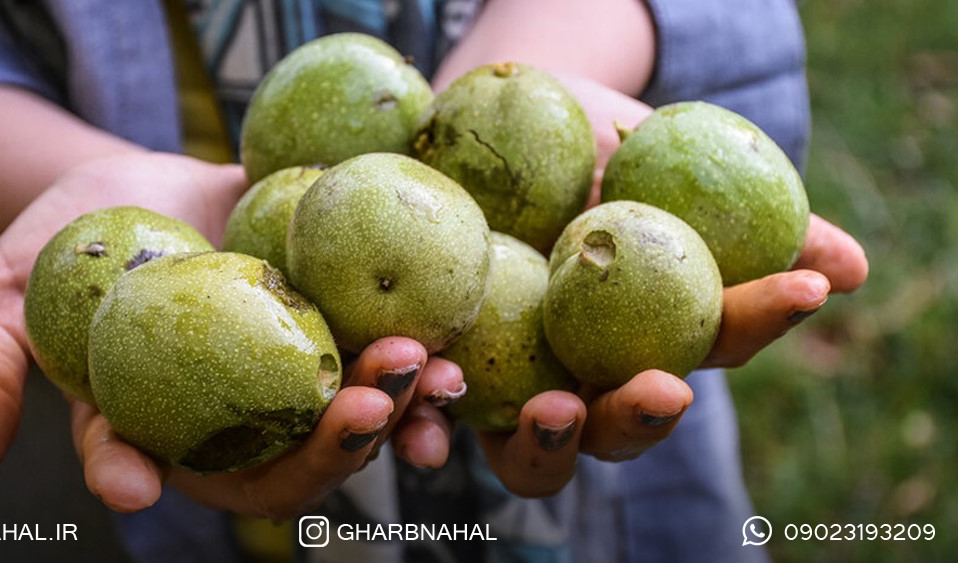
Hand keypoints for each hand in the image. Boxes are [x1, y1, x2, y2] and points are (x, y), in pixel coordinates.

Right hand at [0, 152, 462, 516]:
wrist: (140, 180)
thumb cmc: (62, 242)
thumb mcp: (2, 299)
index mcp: (147, 426)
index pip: (137, 464)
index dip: (132, 475)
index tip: (132, 482)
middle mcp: (227, 420)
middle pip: (273, 465)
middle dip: (322, 451)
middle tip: (360, 415)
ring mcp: (286, 379)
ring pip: (342, 422)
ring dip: (392, 413)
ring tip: (426, 378)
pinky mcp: (333, 330)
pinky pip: (380, 359)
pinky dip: (417, 366)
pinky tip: (448, 351)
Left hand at [470, 77, 869, 495]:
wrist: (494, 126)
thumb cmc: (601, 147)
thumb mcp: (672, 162)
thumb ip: (751, 218)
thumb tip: (849, 267)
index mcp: (651, 338)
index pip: (714, 343)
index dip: (759, 320)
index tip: (795, 290)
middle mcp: (583, 381)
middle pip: (619, 431)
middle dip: (640, 420)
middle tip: (662, 388)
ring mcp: (507, 386)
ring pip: (530, 453)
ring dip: (544, 442)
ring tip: (552, 408)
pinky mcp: (435, 372)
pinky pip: (429, 414)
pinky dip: (430, 419)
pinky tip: (435, 401)